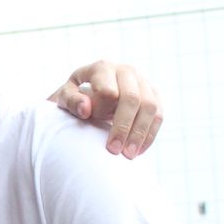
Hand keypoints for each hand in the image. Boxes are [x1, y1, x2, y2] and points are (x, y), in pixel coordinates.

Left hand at [48, 61, 162, 157]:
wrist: (89, 95)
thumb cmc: (74, 98)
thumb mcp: (64, 98)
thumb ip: (71, 101)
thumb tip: (86, 109)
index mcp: (102, 68)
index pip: (108, 90)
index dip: (102, 111)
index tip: (93, 127)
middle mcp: (125, 71)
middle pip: (132, 98)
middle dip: (123, 127)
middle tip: (114, 150)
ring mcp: (142, 82)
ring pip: (150, 106)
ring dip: (140, 133)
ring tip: (128, 155)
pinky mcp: (153, 94)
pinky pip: (159, 115)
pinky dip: (150, 135)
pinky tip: (138, 151)